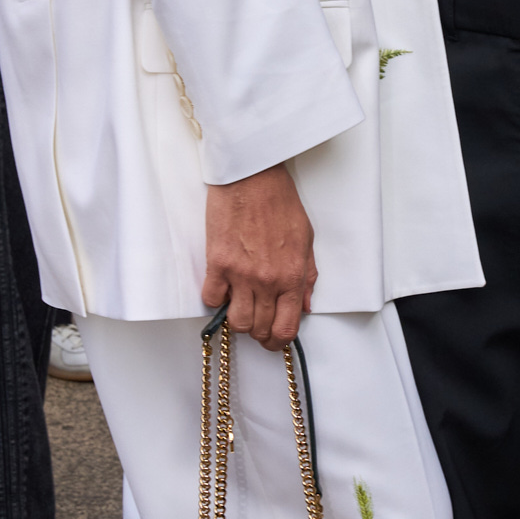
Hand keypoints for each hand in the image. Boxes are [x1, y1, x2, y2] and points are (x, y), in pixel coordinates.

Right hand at [203, 165, 316, 348]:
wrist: (252, 177)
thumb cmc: (280, 202)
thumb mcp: (306, 239)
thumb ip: (307, 276)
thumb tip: (305, 305)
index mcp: (292, 276)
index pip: (286, 327)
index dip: (279, 341)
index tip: (274, 340)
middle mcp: (267, 281)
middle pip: (260, 329)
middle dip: (259, 335)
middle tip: (257, 326)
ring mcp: (241, 274)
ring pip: (236, 322)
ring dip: (237, 321)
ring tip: (239, 309)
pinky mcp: (217, 263)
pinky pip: (212, 298)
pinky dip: (216, 299)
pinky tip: (222, 288)